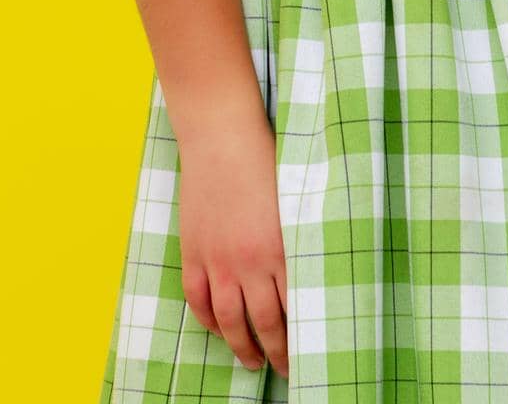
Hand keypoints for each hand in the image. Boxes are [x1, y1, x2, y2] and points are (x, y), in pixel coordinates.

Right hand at [178, 117, 289, 379]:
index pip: (294, 308)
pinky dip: (208, 320)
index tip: (308, 354)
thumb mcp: (295, 198)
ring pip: (229, 319)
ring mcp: (217, 260)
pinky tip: (218, 329)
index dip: (300, 337)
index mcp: (280, 248)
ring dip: (240, 346)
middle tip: (285, 370)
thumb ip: (301, 236)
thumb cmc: (266, 158)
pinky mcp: (193, 252)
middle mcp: (248, 261)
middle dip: (276, 351)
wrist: (222, 136)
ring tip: (251, 361)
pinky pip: (198, 300)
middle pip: (264, 322)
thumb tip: (313, 268)